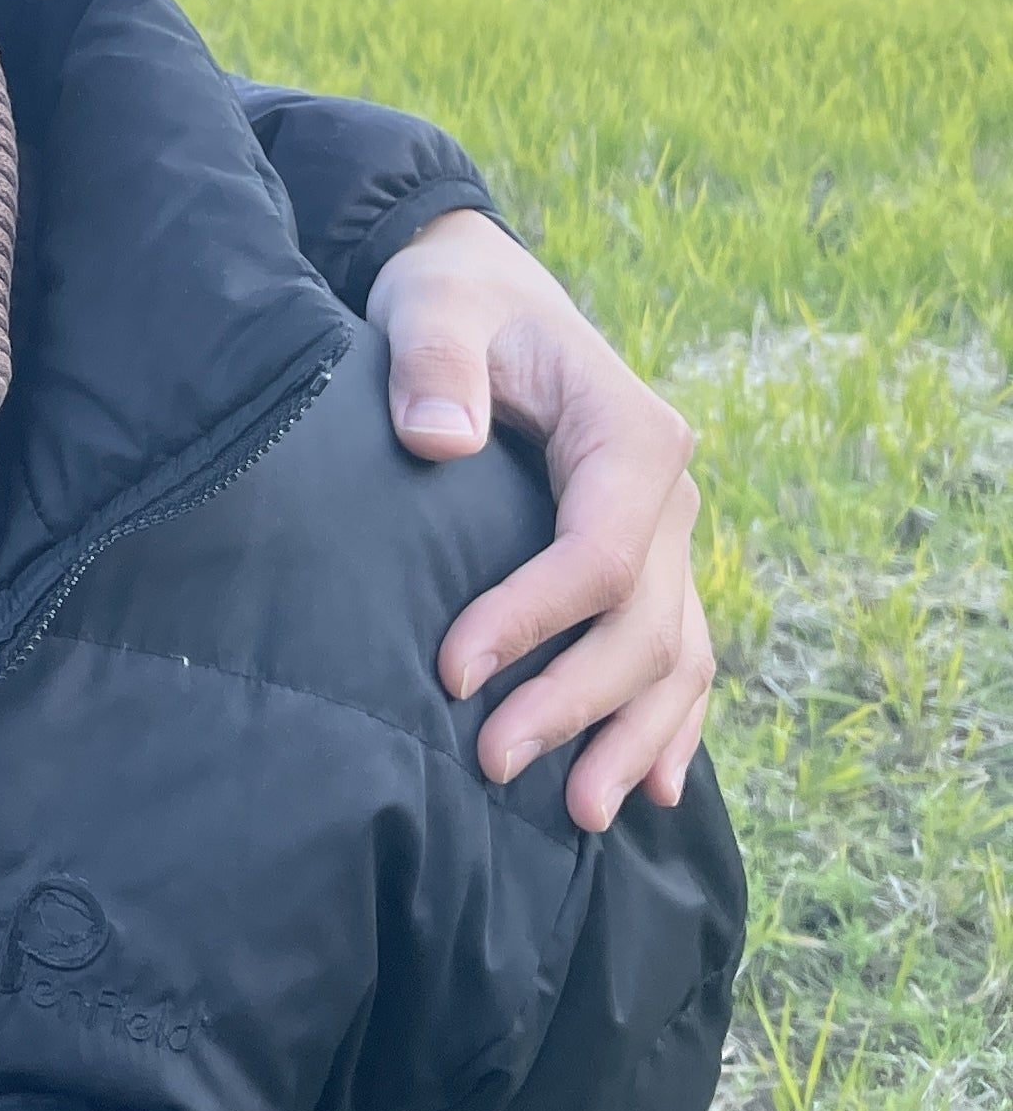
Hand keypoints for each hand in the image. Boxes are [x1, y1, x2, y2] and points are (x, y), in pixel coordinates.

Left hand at [370, 209, 710, 832]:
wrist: (483, 293)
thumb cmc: (452, 302)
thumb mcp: (432, 308)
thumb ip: (433, 365)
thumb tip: (439, 438)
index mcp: (629, 435)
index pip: (599, 555)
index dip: (533, 621)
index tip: (451, 672)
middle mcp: (666, 493)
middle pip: (644, 624)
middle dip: (575, 703)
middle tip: (493, 764)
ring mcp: (665, 535)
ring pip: (675, 656)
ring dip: (632, 738)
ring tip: (580, 817)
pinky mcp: (646, 563)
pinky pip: (676, 654)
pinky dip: (667, 725)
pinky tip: (651, 790)